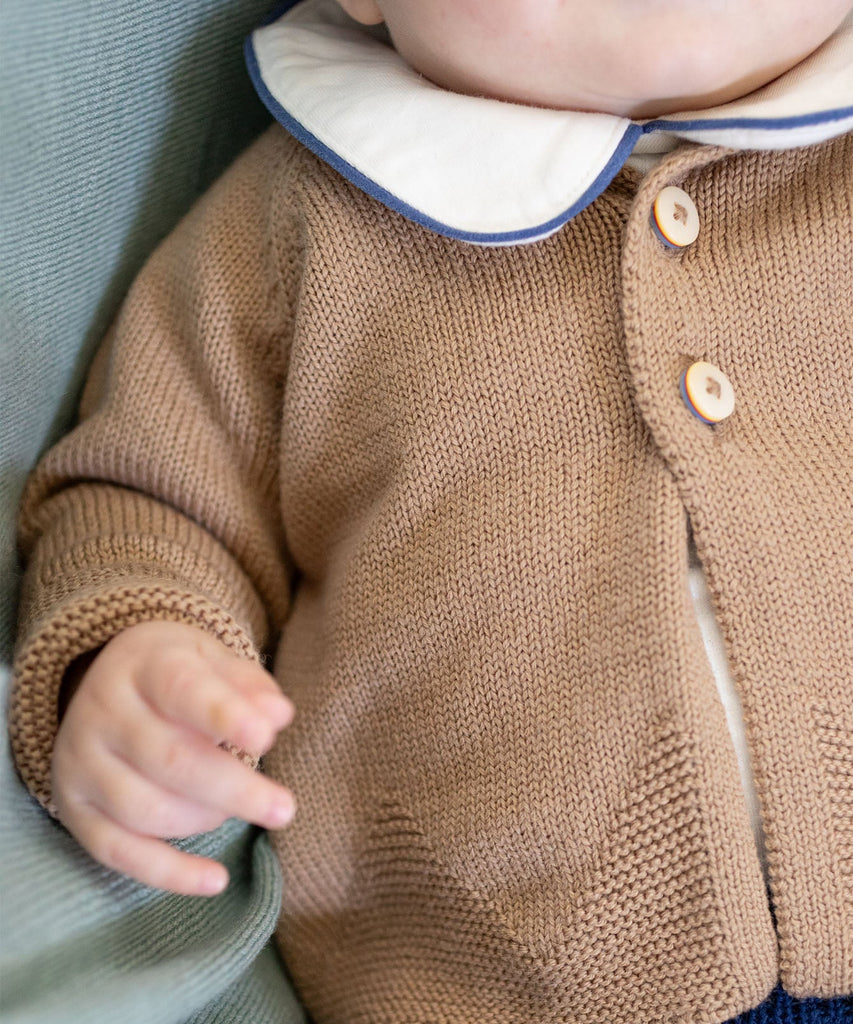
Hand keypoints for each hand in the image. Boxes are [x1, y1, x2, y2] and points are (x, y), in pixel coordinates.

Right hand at [51, 620, 294, 896]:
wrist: (108, 681)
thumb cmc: (181, 673)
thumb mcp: (215, 660)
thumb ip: (249, 686)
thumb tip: (278, 716)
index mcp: (144, 665)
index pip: (182, 689)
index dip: (224, 715)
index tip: (265, 739)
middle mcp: (103, 711)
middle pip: (168, 759)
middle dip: (233, 789)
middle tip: (284, 809)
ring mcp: (82, 762)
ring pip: (144, 809)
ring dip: (206, 819)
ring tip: (244, 809)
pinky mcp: (75, 808)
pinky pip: (117, 852)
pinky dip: (169, 872)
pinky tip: (216, 880)